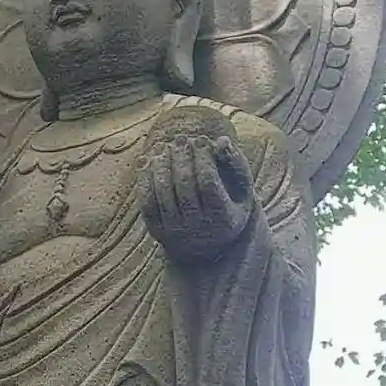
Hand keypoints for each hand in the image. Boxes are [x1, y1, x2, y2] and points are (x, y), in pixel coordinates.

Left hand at [141, 133, 253, 264]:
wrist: (209, 246)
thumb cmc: (228, 205)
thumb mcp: (241, 188)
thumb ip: (235, 163)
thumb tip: (221, 140)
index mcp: (223, 219)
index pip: (208, 183)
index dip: (203, 158)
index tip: (202, 140)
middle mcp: (198, 230)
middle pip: (184, 186)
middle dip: (181, 157)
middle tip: (182, 139)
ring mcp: (175, 232)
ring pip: (163, 193)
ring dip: (162, 164)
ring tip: (165, 146)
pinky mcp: (156, 231)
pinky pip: (146, 202)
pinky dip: (145, 178)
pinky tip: (149, 160)